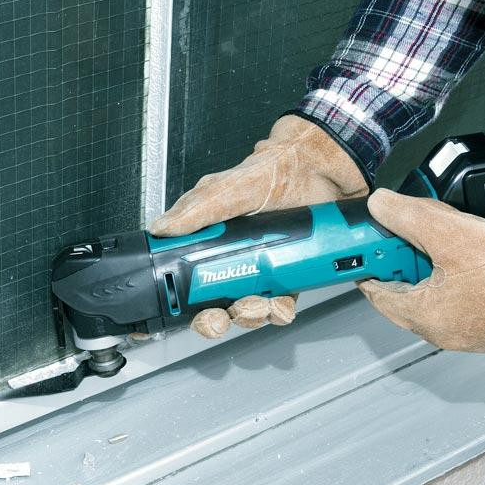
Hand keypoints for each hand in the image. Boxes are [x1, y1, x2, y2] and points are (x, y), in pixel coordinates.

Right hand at [149, 115, 367, 337]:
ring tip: (258, 305)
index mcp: (213, 241)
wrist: (321, 167)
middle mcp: (235, 257)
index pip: (190, 280)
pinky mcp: (290, 273)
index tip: (187, 311)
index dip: (186, 302)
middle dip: (219, 317)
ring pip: (250, 307)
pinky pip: (281, 303)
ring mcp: (262, 267)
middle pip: (217, 302)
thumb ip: (198, 210)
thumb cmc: (274, 172)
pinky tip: (281, 305)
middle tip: (223, 315)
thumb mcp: (230, 189)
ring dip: (251, 314)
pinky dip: (280, 311)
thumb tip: (163, 227)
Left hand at [356, 189, 484, 364]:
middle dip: (405, 275)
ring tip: (442, 254)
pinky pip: (468, 313)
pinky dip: (462, 294)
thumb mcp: (443, 229)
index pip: (380, 296)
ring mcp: (472, 338)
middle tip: (408, 249)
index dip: (371, 273)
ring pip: (439, 308)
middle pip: (409, 303)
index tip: (369, 260)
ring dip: (435, 284)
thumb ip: (405, 215)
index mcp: (423, 315)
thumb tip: (380, 205)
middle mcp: (444, 334)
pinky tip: (472, 271)